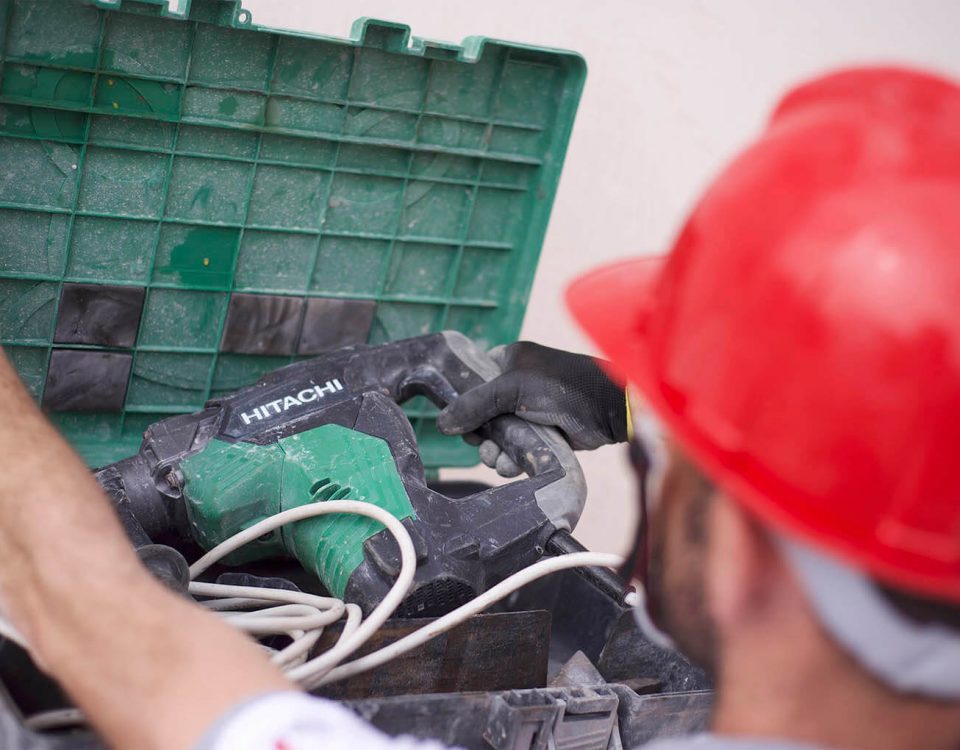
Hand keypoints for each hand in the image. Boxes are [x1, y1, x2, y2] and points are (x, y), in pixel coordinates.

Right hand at [437, 342, 627, 475]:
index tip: (461, 419)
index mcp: (509, 361)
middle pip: (483, 414)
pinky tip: (510, 467)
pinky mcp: (544, 434)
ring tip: (497, 460)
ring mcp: (532, 410)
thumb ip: (475, 404)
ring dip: (494, 452)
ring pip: (499, 436)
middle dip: (480, 435)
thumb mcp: (511, 389)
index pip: (474, 379)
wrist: (607, 410)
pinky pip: (518, 449)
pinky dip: (511, 460)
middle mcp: (518, 384)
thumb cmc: (561, 386)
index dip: (464, 401)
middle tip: (481, 445)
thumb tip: (442, 423)